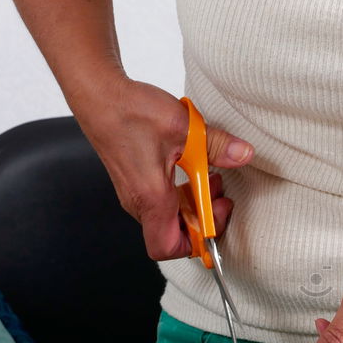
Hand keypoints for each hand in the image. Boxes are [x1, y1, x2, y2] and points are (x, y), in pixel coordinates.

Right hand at [71, 77, 254, 259]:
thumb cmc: (131, 111)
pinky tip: (196, 172)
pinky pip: (164, 205)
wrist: (98, 94)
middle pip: (174, 236)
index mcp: (151, 198)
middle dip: (204, 221)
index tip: (216, 215)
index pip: (168, 247)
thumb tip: (243, 155)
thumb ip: (216, 145)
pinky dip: (184, 196)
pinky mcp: (136, 184)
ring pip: (170, 220)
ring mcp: (136, 195)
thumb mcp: (184, 127)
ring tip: (212, 179)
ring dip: (196, 206)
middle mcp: (139, 202)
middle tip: (220, 197)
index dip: (197, 243)